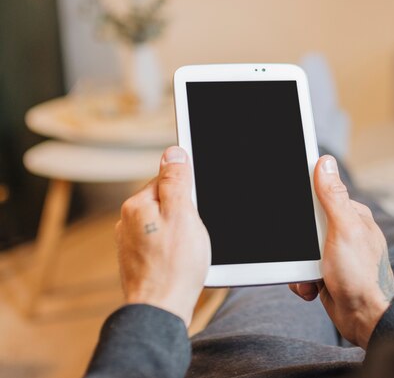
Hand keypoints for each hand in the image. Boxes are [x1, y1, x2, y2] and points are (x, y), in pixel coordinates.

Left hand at [115, 146, 209, 326]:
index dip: (188, 191)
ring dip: (178, 232)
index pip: (166, 179)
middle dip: (184, 212)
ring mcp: (129, 243)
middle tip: (194, 232)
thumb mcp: (183, 214)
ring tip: (188, 251)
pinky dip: (171, 249)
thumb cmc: (175, 265)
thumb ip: (176, 181)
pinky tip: (179, 262)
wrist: (160, 310)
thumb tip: (173, 153)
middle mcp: (127, 222)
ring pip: (162, 224)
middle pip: (164, 202)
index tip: (196, 207)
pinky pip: (158, 243)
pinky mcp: (136, 261)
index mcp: (136, 205)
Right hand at [289, 156, 393, 347]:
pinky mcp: (326, 272)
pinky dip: (302, 280)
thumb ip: (332, 198)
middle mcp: (344, 231)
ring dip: (300, 265)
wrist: (364, 319)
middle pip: (305, 223)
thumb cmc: (361, 275)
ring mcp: (334, 253)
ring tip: (312, 275)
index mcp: (352, 214)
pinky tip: (313, 287)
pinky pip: (302, 269)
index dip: (303, 199)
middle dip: (299, 242)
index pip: (321, 194)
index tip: (295, 208)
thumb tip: (326, 163)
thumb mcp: (345, 230)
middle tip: (307, 253)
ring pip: (300, 249)